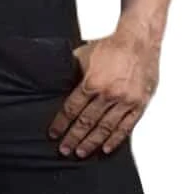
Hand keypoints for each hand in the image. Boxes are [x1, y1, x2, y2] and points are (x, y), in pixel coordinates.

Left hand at [47, 30, 159, 157]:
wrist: (138, 40)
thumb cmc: (111, 45)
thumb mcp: (83, 55)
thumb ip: (73, 71)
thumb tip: (58, 81)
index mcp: (92, 82)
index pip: (72, 109)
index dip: (61, 123)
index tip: (54, 134)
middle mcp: (108, 94)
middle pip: (86, 122)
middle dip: (73, 138)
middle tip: (64, 150)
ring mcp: (125, 101)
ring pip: (105, 128)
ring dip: (92, 143)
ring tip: (81, 153)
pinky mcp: (139, 104)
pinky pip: (126, 126)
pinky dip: (116, 139)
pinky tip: (106, 148)